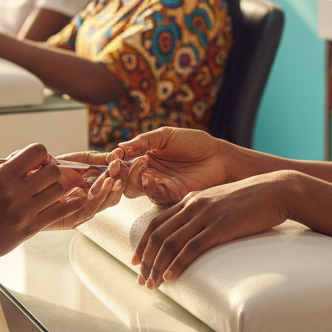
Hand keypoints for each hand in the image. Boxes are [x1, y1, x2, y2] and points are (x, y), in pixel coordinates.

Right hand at [0, 143, 80, 269]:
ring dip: (55, 189)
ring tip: (46, 194)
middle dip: (51, 171)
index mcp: (1, 176)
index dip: (42, 155)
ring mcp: (24, 211)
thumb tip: (36, 157)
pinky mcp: (32, 227)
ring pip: (58, 189)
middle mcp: (14, 192)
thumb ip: (11, 169)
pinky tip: (76, 199)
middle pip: (52, 170)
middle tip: (45, 178)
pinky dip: (72, 203)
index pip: (36, 151)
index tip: (39, 163)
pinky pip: (61, 211)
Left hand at [42, 155, 130, 230]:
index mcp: (94, 185)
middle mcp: (92, 198)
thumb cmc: (49, 170)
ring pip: (106, 202)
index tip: (123, 157)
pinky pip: (91, 209)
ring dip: (111, 188)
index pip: (115, 180)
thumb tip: (117, 154)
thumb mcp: (76, 161)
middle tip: (119, 166)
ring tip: (112, 176)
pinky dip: (99, 197)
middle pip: (115, 192)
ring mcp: (84, 209)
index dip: (122, 170)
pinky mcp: (74, 219)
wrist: (25, 181)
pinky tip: (101, 184)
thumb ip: (96, 158)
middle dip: (120, 179)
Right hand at [112, 128, 230, 205]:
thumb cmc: (193, 143)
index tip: (113, 155)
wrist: (218, 156)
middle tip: (119, 164)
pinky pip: (153, 195)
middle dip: (118, 173)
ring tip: (141, 164)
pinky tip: (148, 177)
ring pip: (134, 189)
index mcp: (145, 157)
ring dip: (132, 178)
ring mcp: (158, 185)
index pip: (123, 162)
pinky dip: (147, 188)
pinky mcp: (170, 196)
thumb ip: (143, 141)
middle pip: (123, 178)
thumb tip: (119, 147)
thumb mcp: (165, 136)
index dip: (115, 161)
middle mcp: (148, 173)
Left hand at [133, 173, 292, 288]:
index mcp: (190, 198)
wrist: (274, 191)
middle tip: (141, 280)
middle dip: (146, 260)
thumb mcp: (219, 202)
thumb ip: (202, 213)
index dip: (143, 243)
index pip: (156, 222)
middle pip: (159, 234)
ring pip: (171, 242)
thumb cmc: (250, 200)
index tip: (136, 261)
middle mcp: (193, 205)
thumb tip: (191, 233)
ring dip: (157, 266)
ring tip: (152, 284)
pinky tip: (170, 277)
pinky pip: (192, 247)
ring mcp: (205, 215)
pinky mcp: (219, 226)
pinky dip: (177, 264)